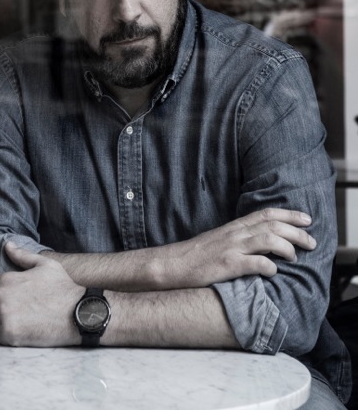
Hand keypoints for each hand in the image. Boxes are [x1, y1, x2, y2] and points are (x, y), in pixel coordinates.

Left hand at [0, 242, 83, 346]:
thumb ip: (22, 255)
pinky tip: (22, 330)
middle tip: (7, 314)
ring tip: (16, 322)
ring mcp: (3, 316)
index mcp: (4, 280)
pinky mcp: (9, 334)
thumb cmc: (62, 287)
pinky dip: (6, 337)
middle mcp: (0, 297)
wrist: (77, 311)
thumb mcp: (45, 265)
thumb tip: (8, 245)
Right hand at [155, 208, 316, 288]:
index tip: (307, 219)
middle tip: (312, 242)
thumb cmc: (198, 255)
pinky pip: (255, 263)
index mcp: (235, 227)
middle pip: (273, 225)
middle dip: (297, 232)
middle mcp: (236, 234)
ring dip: (287, 248)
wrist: (174, 264)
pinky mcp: (227, 265)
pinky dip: (269, 266)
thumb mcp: (221, 240)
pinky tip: (274, 272)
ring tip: (296, 257)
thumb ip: (241, 237)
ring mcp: (231, 249)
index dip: (289, 214)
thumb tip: (264, 241)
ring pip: (268, 240)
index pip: (266, 213)